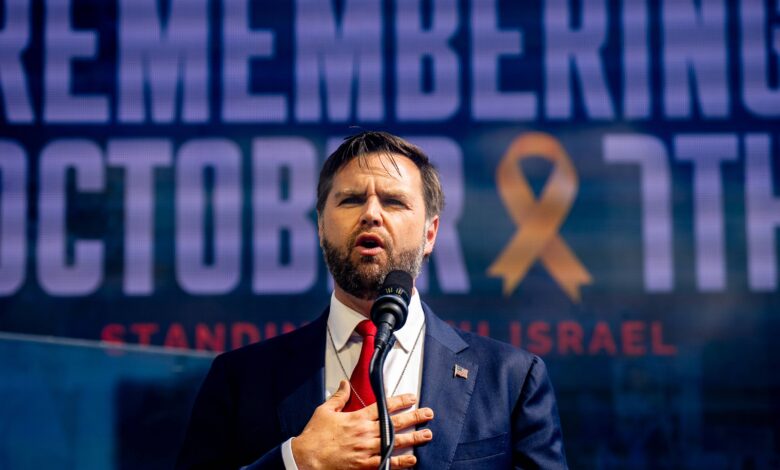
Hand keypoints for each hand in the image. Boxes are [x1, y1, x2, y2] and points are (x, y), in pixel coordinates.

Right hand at [291, 380, 433, 468]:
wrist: (306, 459)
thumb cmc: (314, 437)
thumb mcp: (324, 411)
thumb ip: (338, 397)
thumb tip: (344, 384)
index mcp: (356, 418)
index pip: (383, 406)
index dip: (400, 401)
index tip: (412, 397)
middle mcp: (365, 433)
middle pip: (395, 423)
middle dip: (414, 418)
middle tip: (428, 414)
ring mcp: (366, 450)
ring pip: (395, 443)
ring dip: (413, 439)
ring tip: (427, 435)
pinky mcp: (364, 466)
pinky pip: (387, 463)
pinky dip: (400, 462)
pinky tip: (412, 460)